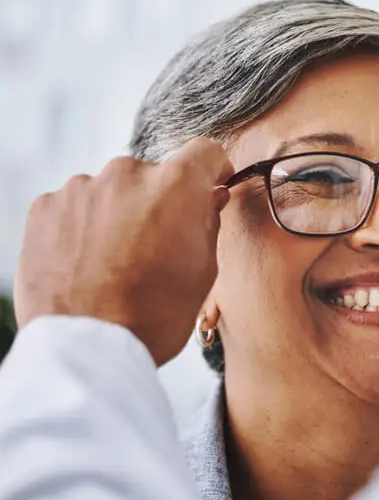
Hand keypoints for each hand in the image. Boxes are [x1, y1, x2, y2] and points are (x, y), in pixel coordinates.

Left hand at [14, 139, 232, 365]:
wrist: (88, 348)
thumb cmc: (155, 315)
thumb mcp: (203, 271)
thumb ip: (208, 222)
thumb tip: (209, 197)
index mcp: (175, 186)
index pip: (204, 151)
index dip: (211, 170)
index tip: (209, 187)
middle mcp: (126, 174)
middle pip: (152, 175)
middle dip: (158, 202)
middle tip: (157, 245)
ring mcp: (81, 188)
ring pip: (111, 191)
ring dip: (117, 213)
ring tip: (115, 260)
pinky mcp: (45, 207)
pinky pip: (74, 206)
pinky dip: (83, 226)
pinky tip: (87, 262)